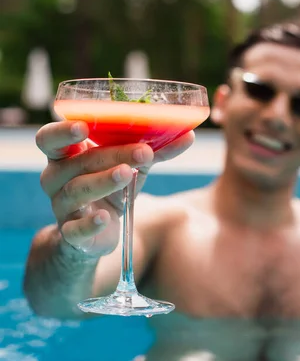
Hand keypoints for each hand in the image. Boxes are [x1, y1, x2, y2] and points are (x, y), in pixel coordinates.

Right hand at [36, 121, 193, 256]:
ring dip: (104, 181)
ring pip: (77, 191)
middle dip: (110, 155)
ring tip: (129, 173)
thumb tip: (188, 134)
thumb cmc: (110, 187)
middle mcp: (56, 179)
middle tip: (143, 151)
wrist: (96, 232)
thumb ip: (154, 151)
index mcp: (65, 155)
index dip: (62, 131)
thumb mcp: (130, 166)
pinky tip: (105, 217)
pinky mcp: (72, 234)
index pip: (49, 139)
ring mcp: (62, 207)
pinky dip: (90, 223)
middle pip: (76, 163)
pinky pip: (76, 229)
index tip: (84, 127)